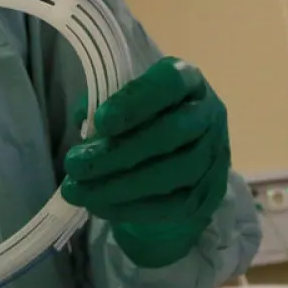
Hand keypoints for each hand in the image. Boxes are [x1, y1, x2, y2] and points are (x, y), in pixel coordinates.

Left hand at [61, 57, 230, 267]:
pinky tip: (98, 205)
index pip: (169, 83)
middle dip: (117, 152)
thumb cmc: (142, 117)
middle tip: (74, 164)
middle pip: (170, 133)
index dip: (135, 102)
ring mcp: (213, 157)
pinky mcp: (207, 194)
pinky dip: (129, 208)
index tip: (100, 121)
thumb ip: (103, 104)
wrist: (177, 155)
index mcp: (188, 79)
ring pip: (170, 174)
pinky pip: (169, 206)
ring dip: (118, 186)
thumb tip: (85, 122)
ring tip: (78, 190)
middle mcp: (209, 114)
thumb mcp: (124, 100)